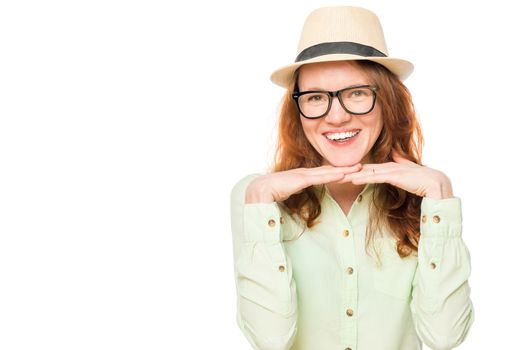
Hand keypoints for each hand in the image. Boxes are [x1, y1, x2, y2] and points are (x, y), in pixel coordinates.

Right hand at [245, 164, 362, 202]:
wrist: (258, 192)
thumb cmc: (270, 196)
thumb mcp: (289, 195)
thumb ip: (297, 194)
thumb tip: (303, 198)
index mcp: (302, 177)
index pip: (324, 174)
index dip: (338, 172)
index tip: (352, 171)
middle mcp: (304, 173)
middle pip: (329, 170)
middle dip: (346, 168)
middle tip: (363, 165)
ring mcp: (302, 175)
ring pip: (328, 172)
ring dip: (344, 170)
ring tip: (359, 167)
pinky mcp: (300, 179)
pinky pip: (320, 177)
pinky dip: (333, 175)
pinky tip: (344, 173)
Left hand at [337, 151, 453, 198]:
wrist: (437, 184)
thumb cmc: (424, 181)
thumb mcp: (408, 173)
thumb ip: (401, 165)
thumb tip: (395, 157)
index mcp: (391, 166)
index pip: (369, 168)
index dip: (355, 169)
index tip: (342, 172)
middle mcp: (389, 166)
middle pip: (364, 168)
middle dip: (348, 171)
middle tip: (333, 173)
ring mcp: (391, 170)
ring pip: (367, 172)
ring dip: (351, 174)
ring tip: (337, 176)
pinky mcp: (394, 175)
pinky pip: (375, 177)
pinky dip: (362, 178)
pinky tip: (352, 180)